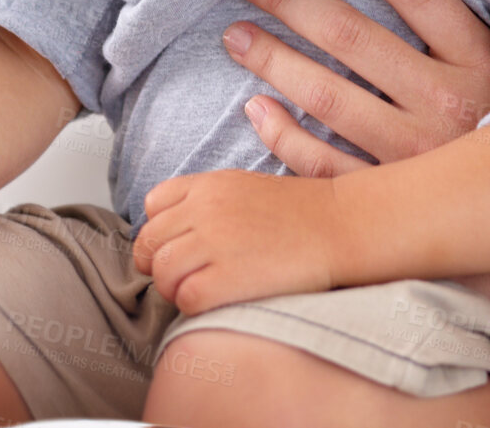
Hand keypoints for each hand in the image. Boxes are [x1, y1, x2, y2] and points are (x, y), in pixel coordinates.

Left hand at [132, 168, 338, 313]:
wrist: (340, 225)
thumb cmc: (299, 212)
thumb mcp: (247, 186)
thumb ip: (207, 200)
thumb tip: (173, 229)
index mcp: (210, 183)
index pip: (153, 205)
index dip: (160, 231)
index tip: (177, 246)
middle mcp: (206, 208)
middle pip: (149, 243)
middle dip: (159, 264)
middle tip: (186, 275)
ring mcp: (215, 242)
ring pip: (161, 273)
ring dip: (175, 288)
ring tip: (203, 289)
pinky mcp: (227, 278)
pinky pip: (185, 298)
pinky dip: (193, 306)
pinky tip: (218, 300)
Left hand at [223, 0, 489, 172]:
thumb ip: (462, 28)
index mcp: (479, 61)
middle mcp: (446, 105)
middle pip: (354, 37)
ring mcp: (415, 158)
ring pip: (329, 97)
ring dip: (274, 60)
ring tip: (236, 34)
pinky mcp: (391, 206)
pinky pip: (322, 167)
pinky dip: (284, 136)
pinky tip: (257, 108)